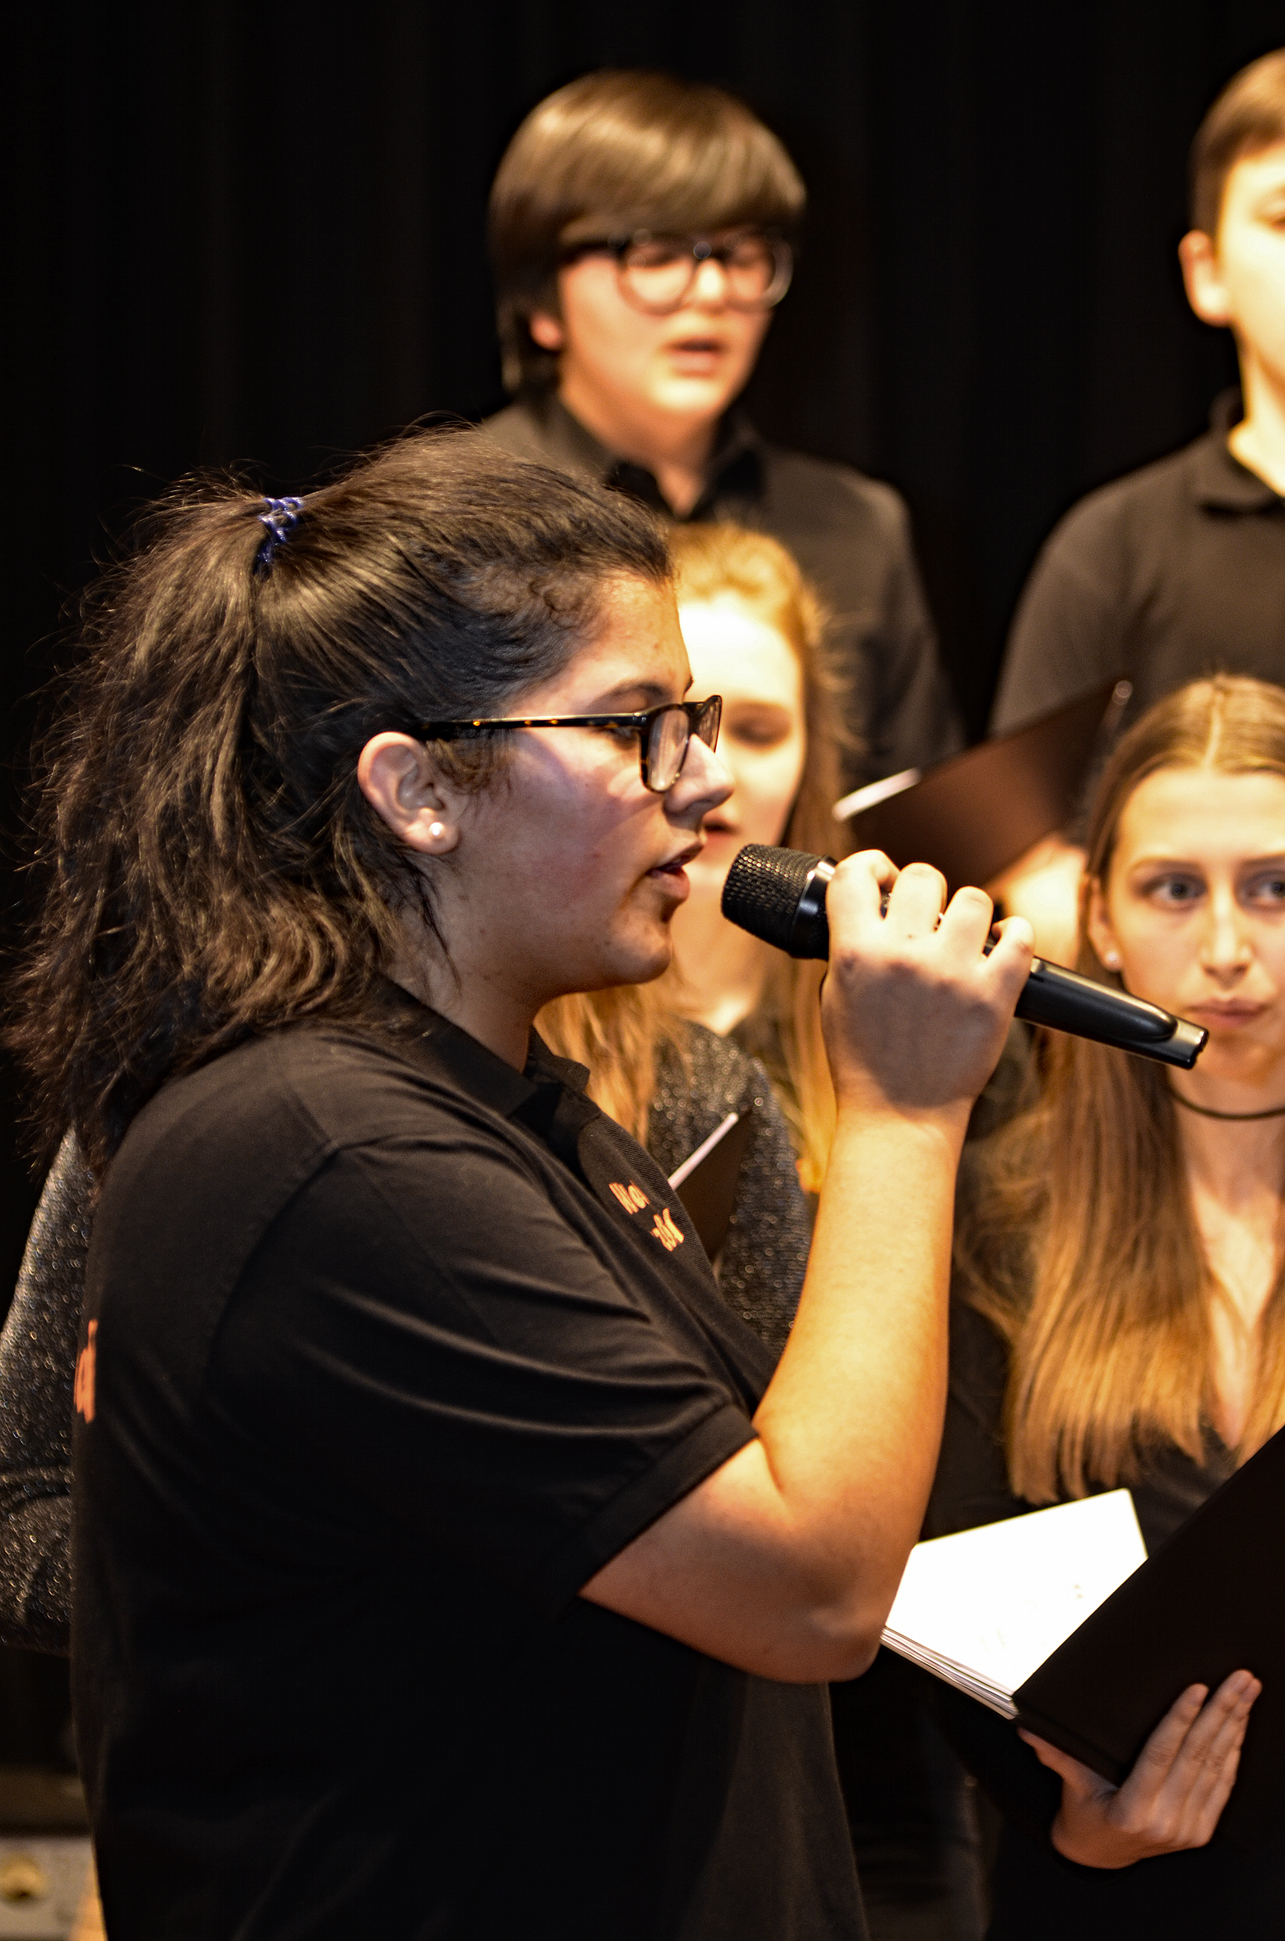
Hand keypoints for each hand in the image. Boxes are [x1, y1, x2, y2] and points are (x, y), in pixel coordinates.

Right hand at [820, 850, 1031, 1123]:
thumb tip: (872, 907)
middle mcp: (903, 955)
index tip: (882, 877)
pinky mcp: (993, 995)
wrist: (901, 1115)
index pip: (855, 874)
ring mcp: (951, 973)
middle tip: (927, 917)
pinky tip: (1002, 946)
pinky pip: (1019, 937)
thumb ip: (850, 946)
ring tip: (965, 938)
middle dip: (924, 891)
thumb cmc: (865, 1061)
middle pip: (922, 876)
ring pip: (974, 899)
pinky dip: (1014, 936)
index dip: (871, 866)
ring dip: (970, 913)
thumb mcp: (835, 997)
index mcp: (855, 953)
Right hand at [1020, 1670, 1260, 1868]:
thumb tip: (1029, 1730)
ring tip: (1247, 1692)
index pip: (1162, 1755)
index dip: (1181, 1719)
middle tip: (1239, 1680)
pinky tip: (1240, 1725)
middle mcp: (1165, 1823)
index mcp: (1133, 1812)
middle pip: (1198, 1756)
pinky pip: (1223, 1786)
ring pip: (1217, 1768)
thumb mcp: (1071, 1785)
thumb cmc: (1086, 1814)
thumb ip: (1056, 1754)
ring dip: (1236, 1726)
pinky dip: (1234, 1752)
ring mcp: (1187, 1829)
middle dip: (1223, 1713)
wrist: (1102, 1855)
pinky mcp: (1201, 1831)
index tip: (1198, 1689)